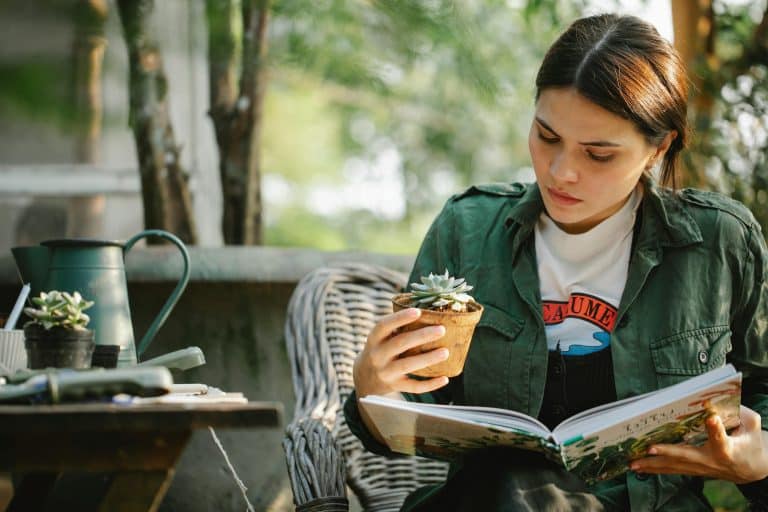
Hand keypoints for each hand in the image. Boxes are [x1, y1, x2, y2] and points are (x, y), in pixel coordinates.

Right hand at [353, 307, 449, 397]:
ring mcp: (385, 372)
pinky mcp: (394, 386)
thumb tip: (429, 313)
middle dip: (422, 336)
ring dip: (427, 358)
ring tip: (445, 352)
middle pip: (400, 343)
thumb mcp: (380, 338)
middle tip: (442, 330)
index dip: (400, 318)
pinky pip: (413, 387)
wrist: (365, 378)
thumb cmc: (381, 349)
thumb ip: (397, 328)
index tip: (418, 312)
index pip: (384, 325)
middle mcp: (377, 355)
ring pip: (407, 365)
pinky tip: (444, 378)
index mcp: (374, 339)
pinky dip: (430, 384)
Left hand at [630, 406, 767, 483]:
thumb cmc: (751, 442)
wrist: (752, 470)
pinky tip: (636, 467)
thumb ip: (739, 412)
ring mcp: (701, 468)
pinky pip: (672, 469)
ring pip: (674, 466)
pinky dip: (654, 468)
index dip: (716, 428)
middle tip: (649, 448)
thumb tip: (718, 398)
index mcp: (729, 449)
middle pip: (688, 456)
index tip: (711, 417)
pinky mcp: (693, 470)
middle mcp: (712, 461)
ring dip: (652, 465)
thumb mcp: (751, 425)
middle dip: (667, 452)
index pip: (721, 438)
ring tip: (632, 463)